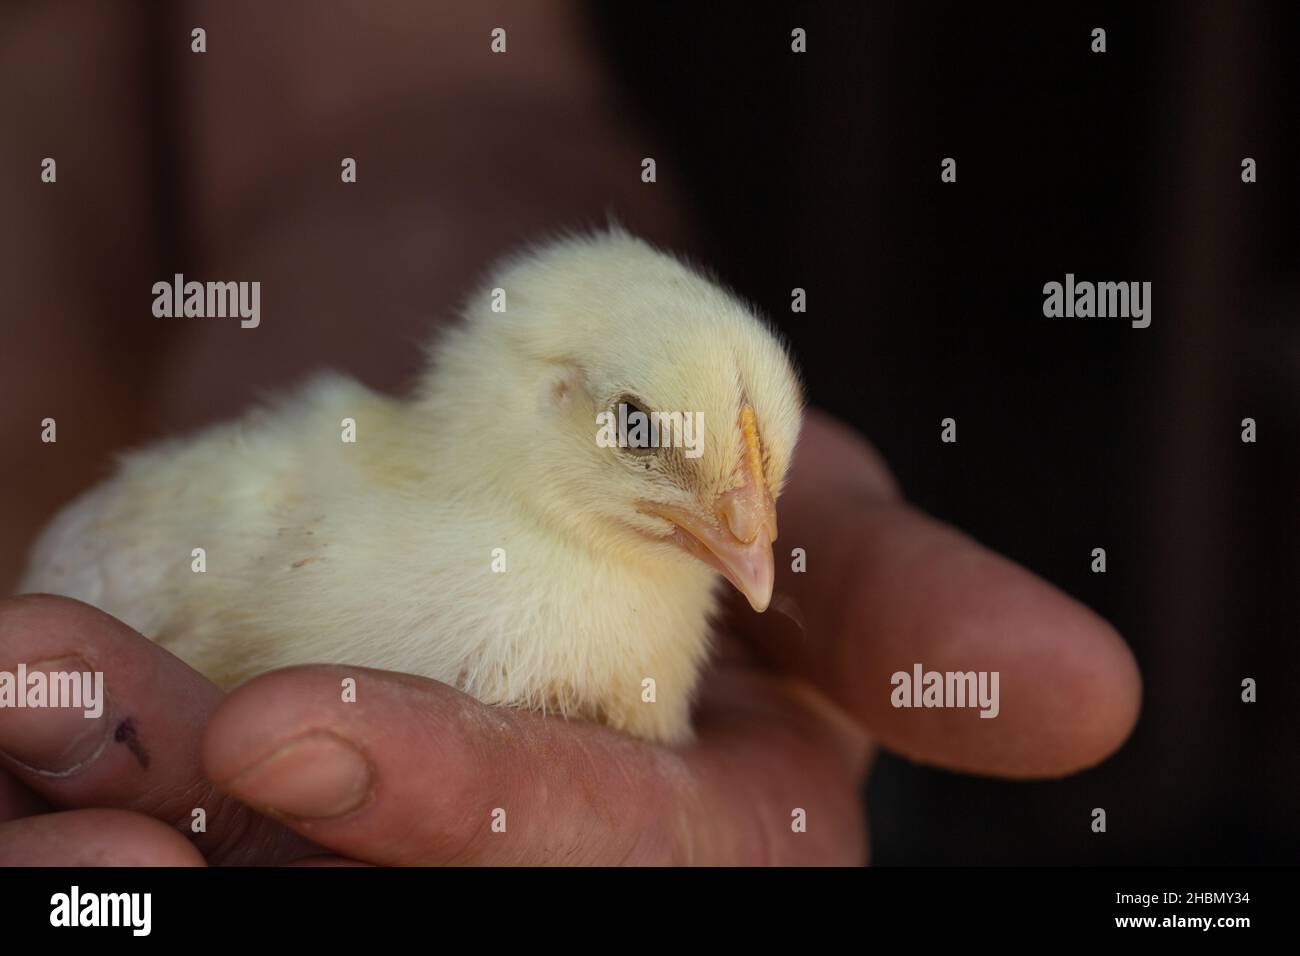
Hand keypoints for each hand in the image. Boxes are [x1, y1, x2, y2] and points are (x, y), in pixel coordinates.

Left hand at [0, 410, 1139, 864]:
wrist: (496, 353)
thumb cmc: (668, 418)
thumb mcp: (795, 479)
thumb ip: (900, 599)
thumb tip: (1089, 694)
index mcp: (703, 825)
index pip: (619, 866)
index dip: (476, 823)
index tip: (290, 738)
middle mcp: (541, 847)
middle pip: (407, 898)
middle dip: (257, 853)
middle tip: (95, 765)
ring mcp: (387, 819)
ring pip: (258, 869)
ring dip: (119, 818)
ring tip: (29, 698)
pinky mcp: (259, 768)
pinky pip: (167, 802)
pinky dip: (70, 757)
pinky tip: (23, 675)